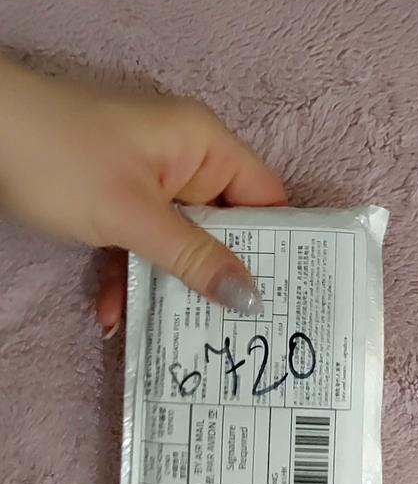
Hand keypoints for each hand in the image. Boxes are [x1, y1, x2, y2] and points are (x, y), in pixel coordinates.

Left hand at [0, 55, 285, 334]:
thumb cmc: (63, 159)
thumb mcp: (133, 215)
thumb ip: (193, 257)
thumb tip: (251, 297)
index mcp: (203, 146)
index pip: (264, 197)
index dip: (278, 245)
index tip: (288, 299)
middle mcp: (184, 161)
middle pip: (222, 227)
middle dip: (220, 279)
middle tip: (234, 333)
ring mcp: (147, 182)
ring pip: (177, 244)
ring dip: (166, 288)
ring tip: (171, 337)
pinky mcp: (114, 200)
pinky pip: (138, 244)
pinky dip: (127, 277)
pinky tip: (111, 316)